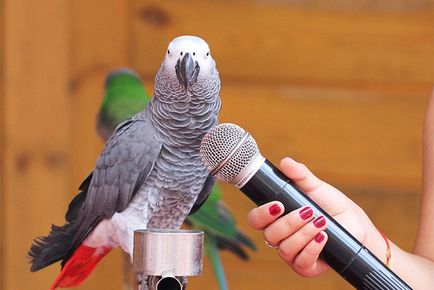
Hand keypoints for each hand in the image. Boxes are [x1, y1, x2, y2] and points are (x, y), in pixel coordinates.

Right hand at [247, 157, 380, 276]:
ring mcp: (292, 254)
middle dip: (290, 223)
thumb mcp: (316, 187)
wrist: (355, 225)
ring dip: (303, 234)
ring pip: (285, 249)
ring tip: (321, 222)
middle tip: (308, 211)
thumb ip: (300, 175)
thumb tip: (285, 162)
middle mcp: (280, 237)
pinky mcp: (307, 267)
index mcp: (276, 218)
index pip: (256, 220)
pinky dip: (312, 249)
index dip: (262, 214)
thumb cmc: (331, 205)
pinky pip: (301, 263)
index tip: (278, 205)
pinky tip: (323, 237)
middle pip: (270, 235)